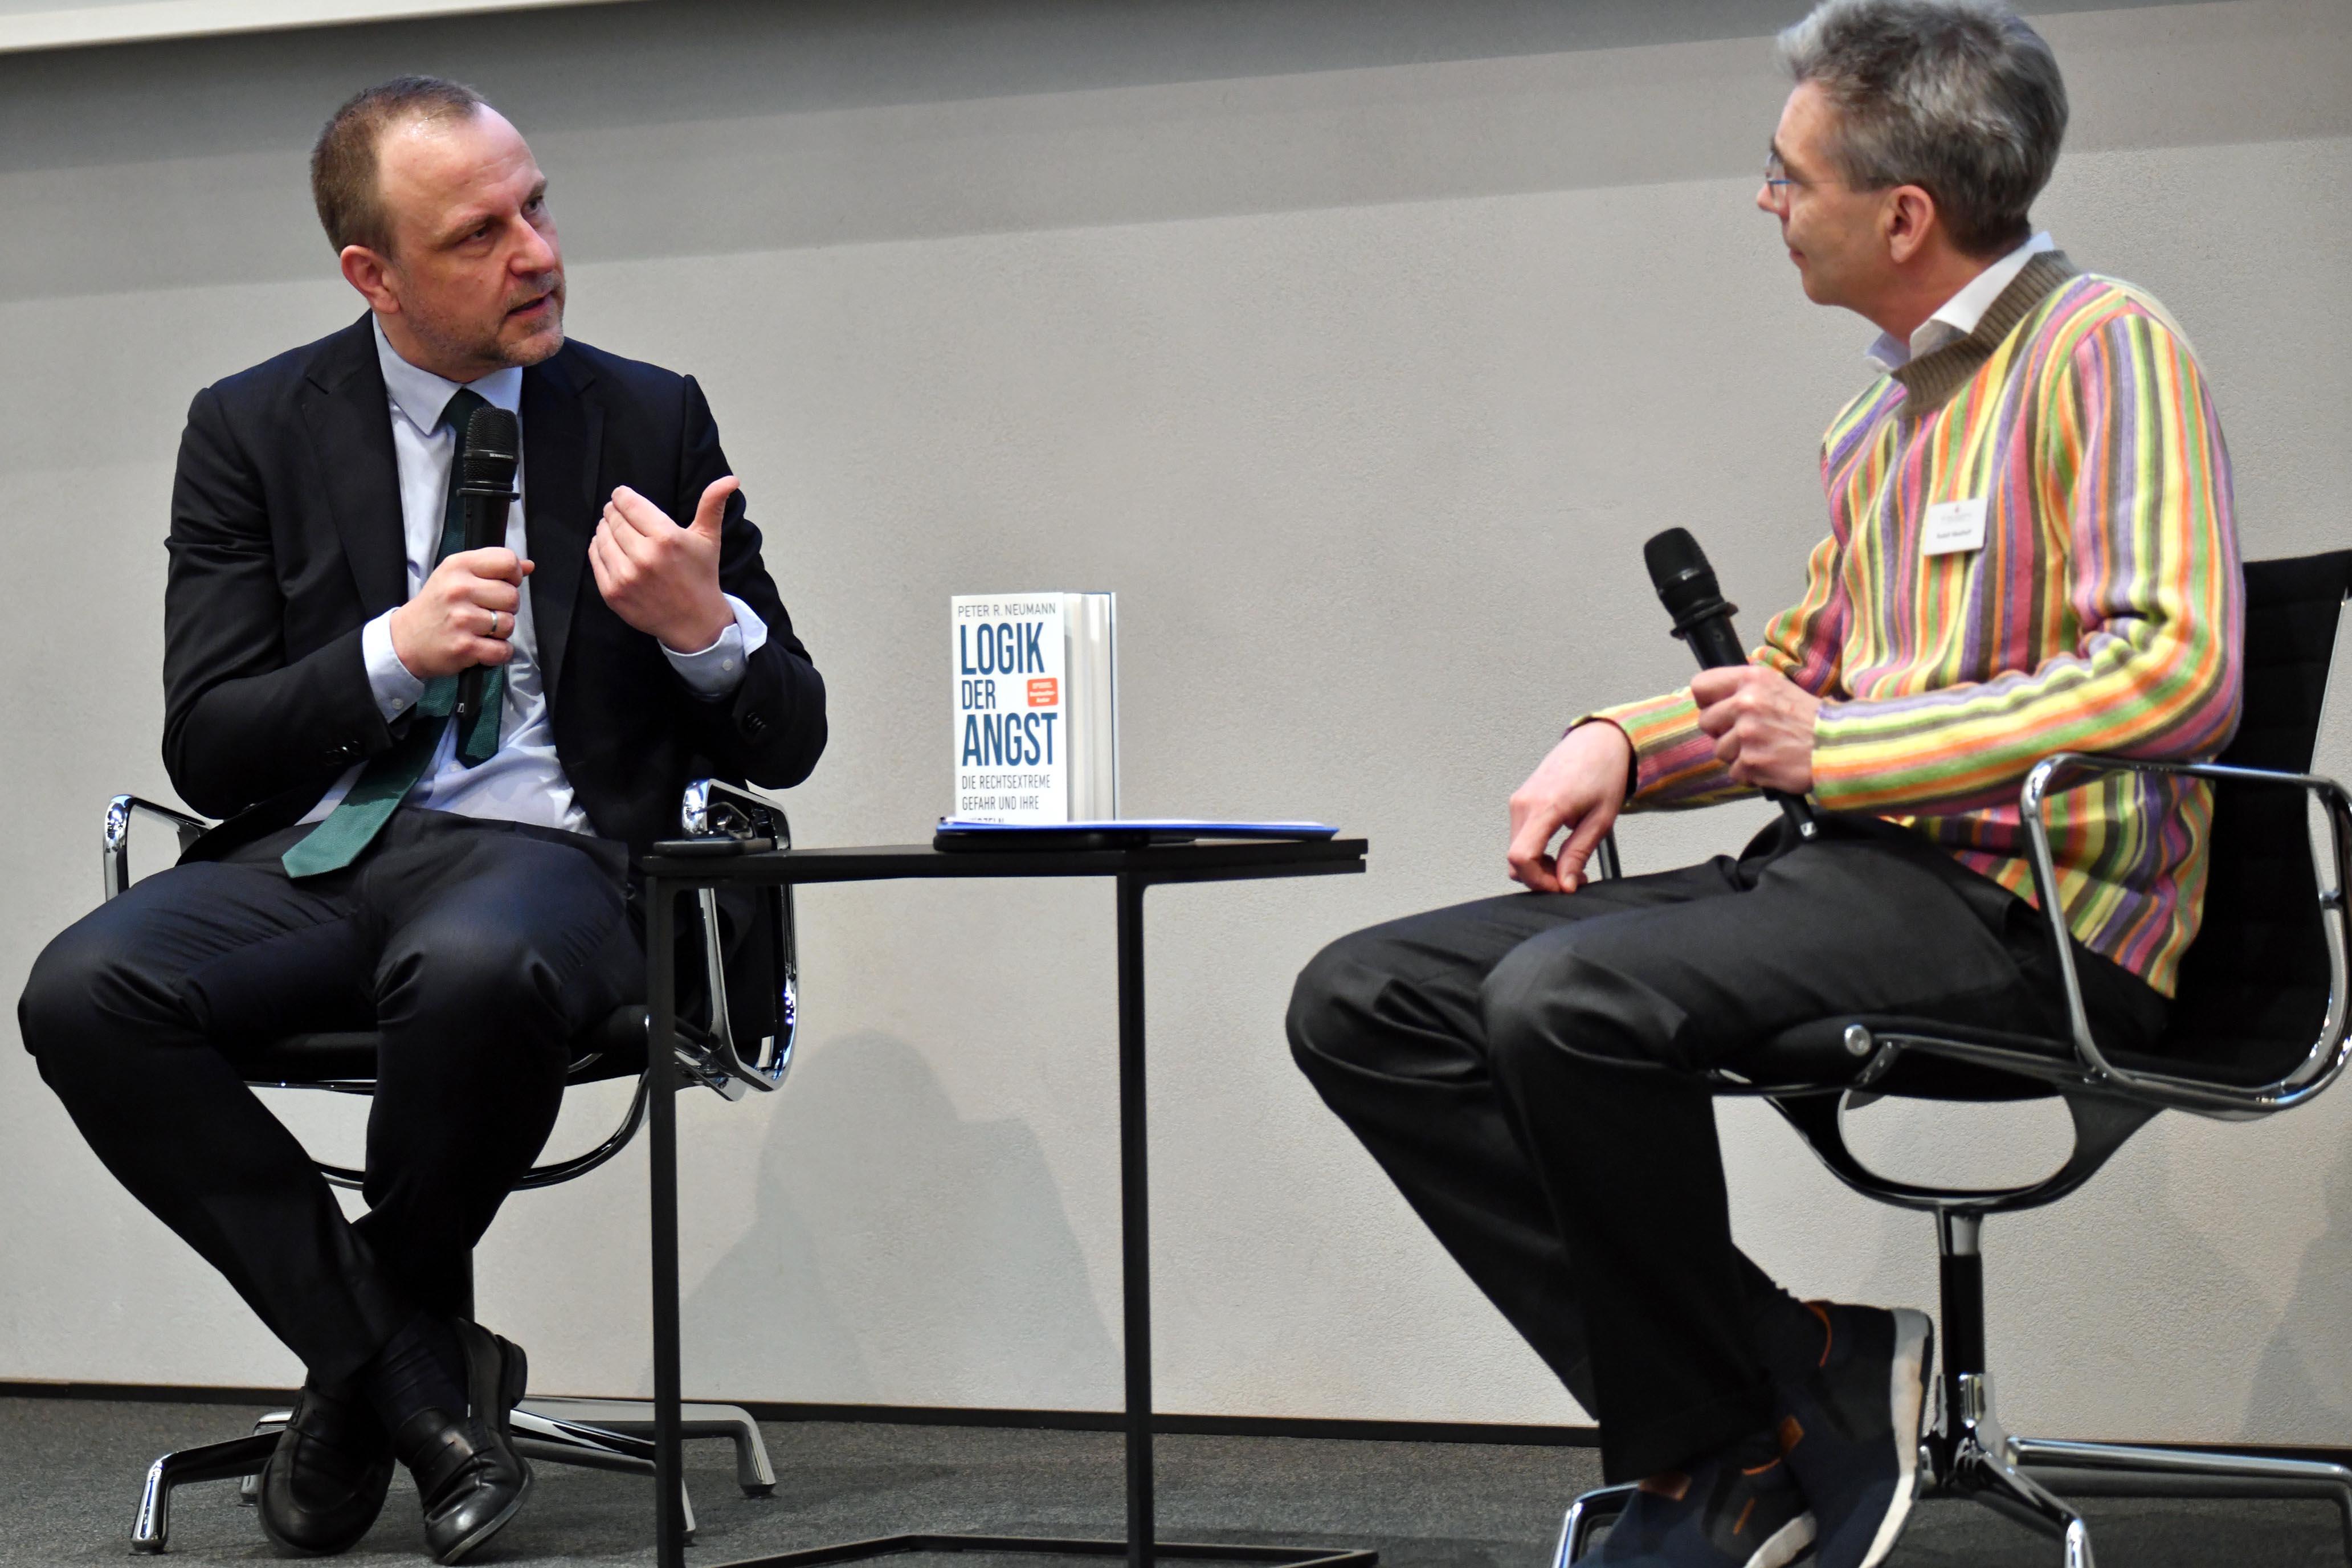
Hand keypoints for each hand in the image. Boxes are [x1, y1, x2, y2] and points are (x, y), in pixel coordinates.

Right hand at [388, 548, 531, 679]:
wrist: (404, 639)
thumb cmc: (436, 606)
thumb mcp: (456, 576)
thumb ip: (492, 568)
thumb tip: (529, 565)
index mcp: (458, 566)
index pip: (507, 561)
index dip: (513, 575)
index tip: (504, 584)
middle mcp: (458, 589)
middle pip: (512, 596)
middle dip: (506, 607)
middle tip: (488, 612)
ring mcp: (461, 619)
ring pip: (509, 624)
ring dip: (501, 631)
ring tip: (480, 630)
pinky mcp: (464, 646)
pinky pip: (503, 650)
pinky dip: (499, 653)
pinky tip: (483, 647)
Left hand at [589, 478, 736, 652]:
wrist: (695, 622)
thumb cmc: (701, 576)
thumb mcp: (709, 538)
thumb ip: (712, 504)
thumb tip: (731, 479)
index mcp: (666, 538)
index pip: (629, 504)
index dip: (622, 496)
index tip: (621, 496)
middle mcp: (643, 556)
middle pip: (613, 519)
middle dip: (613, 511)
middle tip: (618, 512)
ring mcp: (625, 576)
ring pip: (600, 537)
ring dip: (604, 528)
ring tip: (613, 529)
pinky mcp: (612, 593)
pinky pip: (595, 558)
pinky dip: (598, 548)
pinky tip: (610, 548)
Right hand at [1507, 722, 1632, 893]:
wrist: (1598, 742)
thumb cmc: (1604, 774)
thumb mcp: (1600, 820)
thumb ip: (1578, 854)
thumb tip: (1564, 885)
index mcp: (1546, 806)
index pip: (1521, 857)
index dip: (1539, 882)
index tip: (1562, 887)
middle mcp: (1524, 803)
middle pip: (1516, 860)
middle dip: (1542, 878)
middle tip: (1574, 878)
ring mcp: (1519, 801)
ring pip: (1517, 851)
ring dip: (1540, 866)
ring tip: (1571, 863)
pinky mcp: (1520, 801)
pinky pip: (1520, 837)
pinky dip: (1536, 852)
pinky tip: (1560, 849)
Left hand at [1691, 665, 1820, 792]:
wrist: (1837, 746)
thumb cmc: (1810, 719)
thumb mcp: (1777, 687)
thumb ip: (1745, 689)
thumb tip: (1715, 698)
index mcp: (1751, 679)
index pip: (1701, 686)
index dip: (1707, 701)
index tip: (1717, 709)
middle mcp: (1746, 703)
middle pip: (1705, 721)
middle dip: (1721, 731)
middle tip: (1747, 733)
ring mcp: (1747, 733)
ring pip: (1719, 749)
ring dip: (1738, 754)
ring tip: (1764, 748)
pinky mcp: (1751, 761)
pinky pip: (1734, 771)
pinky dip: (1750, 772)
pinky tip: (1770, 762)